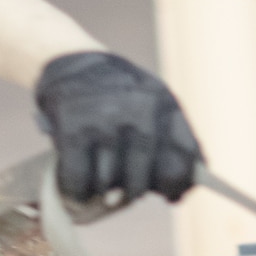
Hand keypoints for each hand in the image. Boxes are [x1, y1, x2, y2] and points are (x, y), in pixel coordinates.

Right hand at [34, 52, 202, 203]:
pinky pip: (78, 180)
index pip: (184, 160)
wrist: (71, 59)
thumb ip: (171, 140)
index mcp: (165, 106)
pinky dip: (76, 191)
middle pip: (141, 182)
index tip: (171, 196)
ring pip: (107, 184)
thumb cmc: (116, 93)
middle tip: (122, 190)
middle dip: (132, 191)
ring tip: (97, 182)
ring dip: (101, 191)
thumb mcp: (153, 102)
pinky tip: (78, 187)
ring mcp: (105, 121)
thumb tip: (182, 191)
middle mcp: (140, 113)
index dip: (178, 185)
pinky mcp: (73, 129)